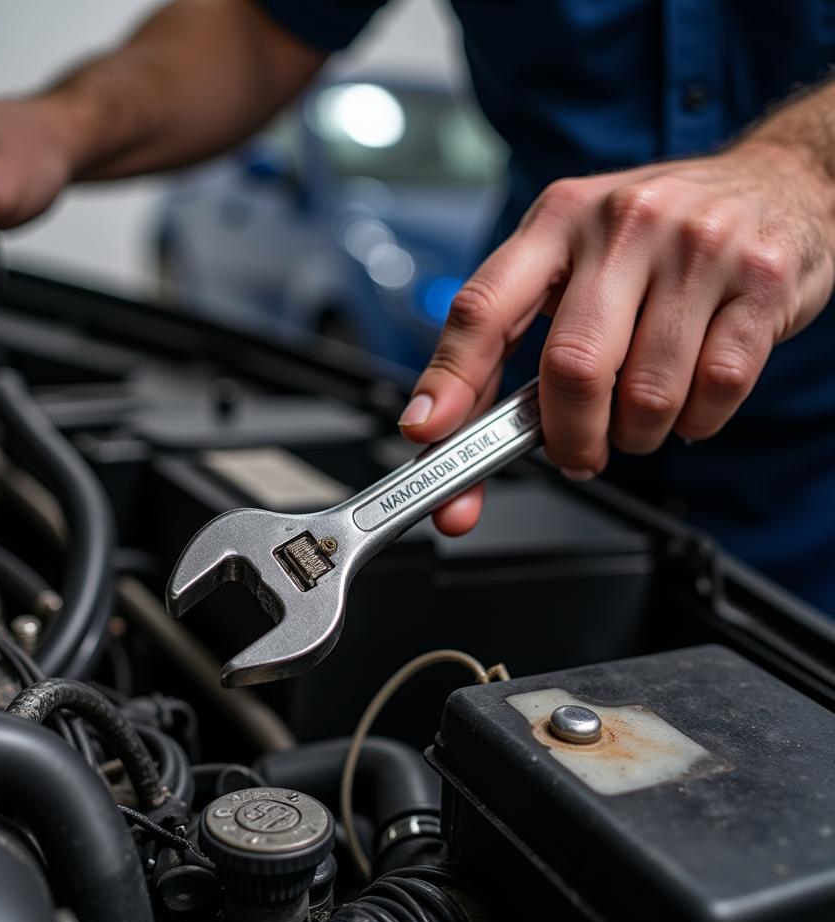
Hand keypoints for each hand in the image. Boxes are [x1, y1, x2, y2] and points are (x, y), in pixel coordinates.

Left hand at [400, 141, 834, 534]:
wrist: (780, 183)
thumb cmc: (656, 239)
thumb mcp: (576, 259)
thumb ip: (516, 337)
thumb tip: (447, 434)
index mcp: (557, 220)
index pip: (483, 307)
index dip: (449, 379)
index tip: (427, 434)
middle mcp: (623, 224)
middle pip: (572, 368)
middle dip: (570, 437)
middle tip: (577, 452)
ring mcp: (696, 248)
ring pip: (647, 394)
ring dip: (637, 435)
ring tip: (640, 417)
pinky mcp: (759, 282)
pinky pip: (716, 390)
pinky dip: (695, 422)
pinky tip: (691, 401)